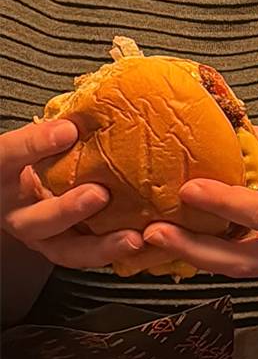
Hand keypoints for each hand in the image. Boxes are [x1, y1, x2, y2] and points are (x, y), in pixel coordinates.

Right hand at [0, 119, 143, 268]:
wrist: (17, 188)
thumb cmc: (38, 152)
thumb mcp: (41, 135)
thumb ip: (62, 125)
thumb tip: (103, 101)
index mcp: (3, 171)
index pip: (9, 155)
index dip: (35, 144)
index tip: (67, 130)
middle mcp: (16, 210)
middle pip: (36, 219)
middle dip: (68, 210)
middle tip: (99, 194)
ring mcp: (39, 236)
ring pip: (64, 250)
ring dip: (99, 247)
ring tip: (131, 238)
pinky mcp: (62, 249)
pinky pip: (87, 257)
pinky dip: (115, 255)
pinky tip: (143, 246)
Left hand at [140, 127, 257, 279]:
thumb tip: (215, 132)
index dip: (222, 202)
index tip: (187, 187)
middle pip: (238, 258)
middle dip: (192, 245)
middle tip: (154, 229)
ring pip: (235, 269)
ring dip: (195, 254)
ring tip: (158, 237)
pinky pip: (242, 266)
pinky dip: (213, 255)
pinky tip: (185, 242)